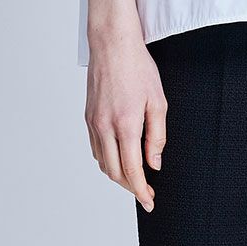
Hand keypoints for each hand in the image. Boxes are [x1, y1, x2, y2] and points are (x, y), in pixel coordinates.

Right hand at [84, 30, 167, 210]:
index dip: (141, 191)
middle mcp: (105, 127)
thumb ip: (157, 137)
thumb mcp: (158, 102)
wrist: (112, 44)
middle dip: (131, 187)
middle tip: (146, 193)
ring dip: (118, 175)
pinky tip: (120, 158)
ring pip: (103, 162)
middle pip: (115, 172)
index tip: (149, 201)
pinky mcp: (88, 117)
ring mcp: (93, 123)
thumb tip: (154, 164)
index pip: (132, 170)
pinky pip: (95, 148)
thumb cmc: (138, 68)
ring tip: (135, 178)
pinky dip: (107, 160)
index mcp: (125, 125)